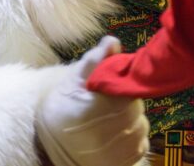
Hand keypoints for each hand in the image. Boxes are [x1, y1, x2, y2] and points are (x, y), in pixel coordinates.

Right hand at [35, 37, 148, 165]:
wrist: (52, 148)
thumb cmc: (61, 110)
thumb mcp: (72, 81)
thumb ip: (94, 61)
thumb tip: (112, 41)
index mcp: (96, 107)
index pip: (127, 89)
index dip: (121, 86)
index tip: (109, 88)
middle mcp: (111, 130)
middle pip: (136, 106)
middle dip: (125, 101)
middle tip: (106, 103)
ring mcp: (121, 148)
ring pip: (141, 123)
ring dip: (130, 119)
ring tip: (109, 120)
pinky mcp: (127, 160)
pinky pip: (141, 141)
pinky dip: (132, 135)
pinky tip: (114, 133)